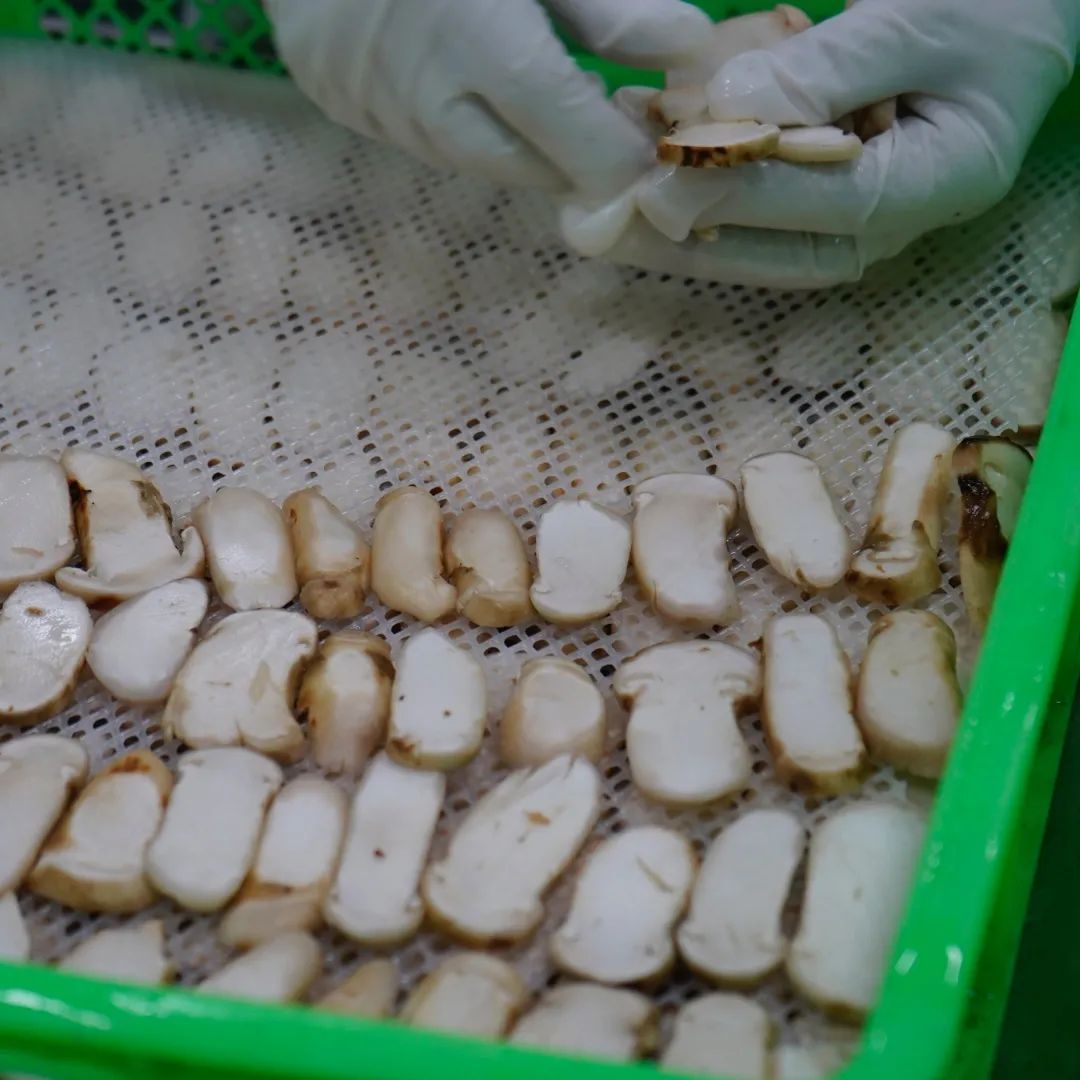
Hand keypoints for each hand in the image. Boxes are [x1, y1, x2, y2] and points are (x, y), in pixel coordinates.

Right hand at [265, 0, 711, 193]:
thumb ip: (608, 3)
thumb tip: (686, 50)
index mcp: (480, 38)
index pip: (574, 140)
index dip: (620, 160)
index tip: (649, 153)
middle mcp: (425, 93)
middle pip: (527, 169)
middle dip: (572, 158)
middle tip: (599, 123)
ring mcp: (375, 106)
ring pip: (471, 159)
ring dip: (513, 141)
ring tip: (526, 90)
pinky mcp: (341, 104)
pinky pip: (417, 137)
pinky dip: (454, 122)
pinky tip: (457, 75)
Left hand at [581, 0, 1079, 286]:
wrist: (1017, 9)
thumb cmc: (993, 3)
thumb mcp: (924, 16)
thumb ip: (830, 70)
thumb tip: (727, 112)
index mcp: (936, 184)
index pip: (824, 203)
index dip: (739, 194)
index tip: (661, 183)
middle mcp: (892, 221)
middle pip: (774, 249)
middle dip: (684, 238)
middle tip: (601, 224)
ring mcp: (856, 216)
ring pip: (755, 241)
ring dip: (675, 227)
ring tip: (600, 209)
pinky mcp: (827, 199)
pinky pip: (755, 209)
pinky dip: (697, 194)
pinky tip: (643, 175)